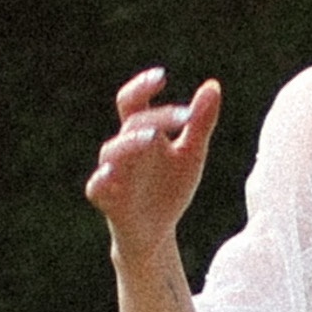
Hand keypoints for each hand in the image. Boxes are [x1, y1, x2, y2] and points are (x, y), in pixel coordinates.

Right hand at [88, 66, 224, 252]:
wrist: (156, 235)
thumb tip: (213, 85)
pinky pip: (97, 186)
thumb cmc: (169, 189)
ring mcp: (113, 174)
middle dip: (156, 117)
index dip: (142, 86)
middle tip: (185, 116)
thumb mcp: (191, 155)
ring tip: (152, 136)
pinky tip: (113, 174)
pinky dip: (103, 179)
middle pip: (132, 123)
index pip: (134, 102)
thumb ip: (200, 123)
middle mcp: (125, 149)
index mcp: (142, 134)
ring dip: (131, 142)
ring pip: (112, 151)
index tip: (162, 76)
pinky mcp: (106, 200)